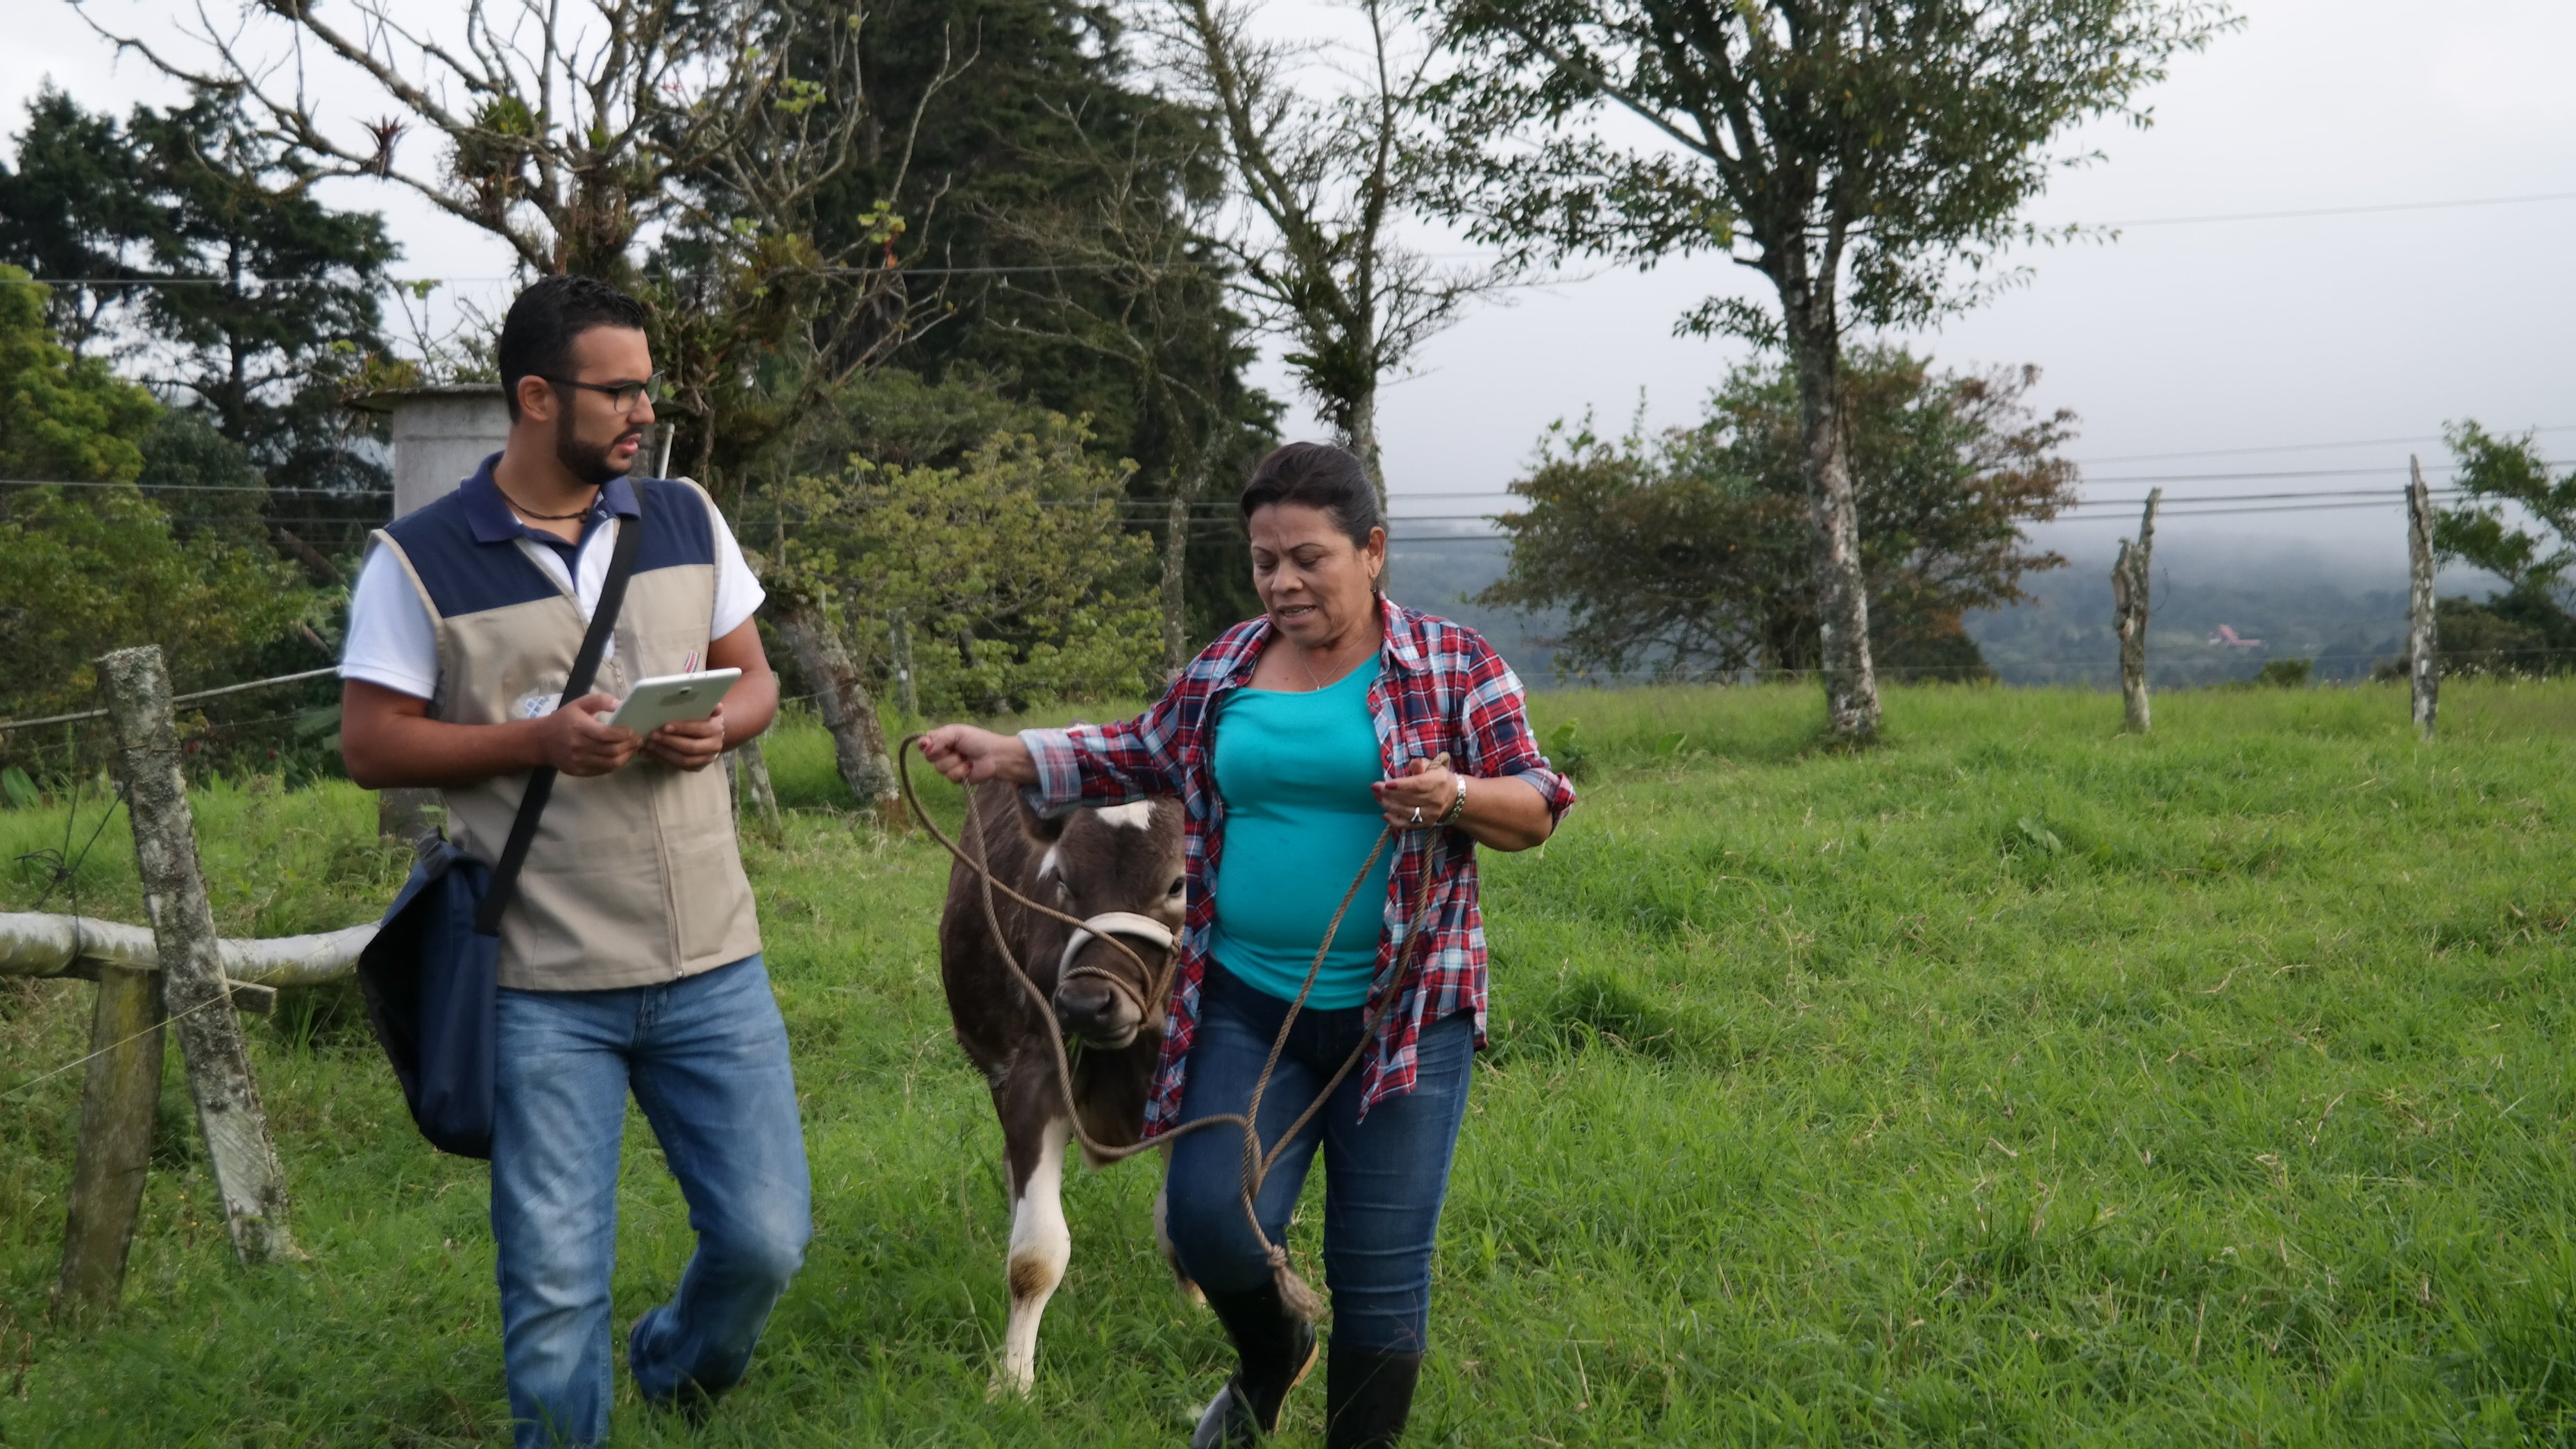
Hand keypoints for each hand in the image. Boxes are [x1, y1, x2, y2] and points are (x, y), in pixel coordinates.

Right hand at [538, 692, 639, 776]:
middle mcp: (578, 746)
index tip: (632, 731)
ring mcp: (578, 761)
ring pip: (610, 763)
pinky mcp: (579, 771)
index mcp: (579, 727)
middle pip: (611, 750)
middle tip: (638, 740)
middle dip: (629, 745)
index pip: (606, 734)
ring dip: (626, 756)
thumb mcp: (580, 703)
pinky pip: (603, 770)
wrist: (541, 741)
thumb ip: (600, 700)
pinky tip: (621, 756)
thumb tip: (620, 704)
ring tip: (633, 748)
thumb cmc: (564, 719)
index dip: (623, 734)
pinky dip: (615, 764)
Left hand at [643, 705, 726, 770]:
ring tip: (649, 745)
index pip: (699, 729)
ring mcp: (705, 759)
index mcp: (715, 730)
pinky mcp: (696, 767)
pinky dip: (662, 759)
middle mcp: (713, 746)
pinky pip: (678, 766)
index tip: (665, 726)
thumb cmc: (703, 718)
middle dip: (670, 742)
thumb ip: (708, 706)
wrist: (711, 735)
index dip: (682, 728)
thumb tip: (716, 706)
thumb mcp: (706, 710)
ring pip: (684, 760)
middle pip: (691, 748)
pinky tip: (649, 753)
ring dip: (664, 753)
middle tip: (653, 736)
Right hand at [920, 723, 1034, 784]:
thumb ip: (939, 738)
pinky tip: (969, 767)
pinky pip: (950, 777)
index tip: (927, 745)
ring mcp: (949, 766)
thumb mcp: (957, 732)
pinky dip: (961, 771)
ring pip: (939, 768)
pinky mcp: (956, 778)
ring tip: (966, 757)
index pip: (923, 743)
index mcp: (941, 739)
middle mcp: (942, 753)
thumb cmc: (977, 740)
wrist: (995, 755)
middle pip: (929, 757)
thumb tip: (922, 746)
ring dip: (954, 762)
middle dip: (943, 753)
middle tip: (956, 748)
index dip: (924, 745)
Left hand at [1372, 756, 1457, 829]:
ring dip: (1389, 805)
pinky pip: (1408, 825)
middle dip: (1389, 794)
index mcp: (1437, 783)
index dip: (1401, 786)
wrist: (1453, 797)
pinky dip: (1395, 821)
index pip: (1417, 785)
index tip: (1385, 784)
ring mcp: (1431, 814)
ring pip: (1407, 812)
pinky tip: (1385, 815)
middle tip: (1375, 789)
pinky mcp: (1427, 824)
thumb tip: (1413, 764)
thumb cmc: (1437, 778)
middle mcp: (1436, 800)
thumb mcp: (1432, 766)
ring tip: (1378, 797)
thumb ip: (1420, 764)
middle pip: (1409, 799)